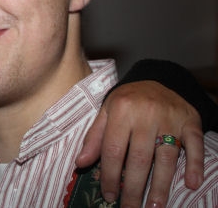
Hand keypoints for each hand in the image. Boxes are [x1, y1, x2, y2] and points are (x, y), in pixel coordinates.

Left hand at [76, 80, 203, 206]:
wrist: (157, 79)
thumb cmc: (127, 100)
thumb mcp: (106, 112)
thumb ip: (94, 137)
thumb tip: (80, 163)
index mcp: (121, 110)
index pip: (113, 149)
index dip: (109, 175)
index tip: (108, 195)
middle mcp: (146, 114)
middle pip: (139, 157)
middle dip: (133, 187)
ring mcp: (170, 118)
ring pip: (166, 157)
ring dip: (160, 185)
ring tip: (154, 206)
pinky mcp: (190, 121)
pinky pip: (194, 145)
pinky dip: (194, 165)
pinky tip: (191, 183)